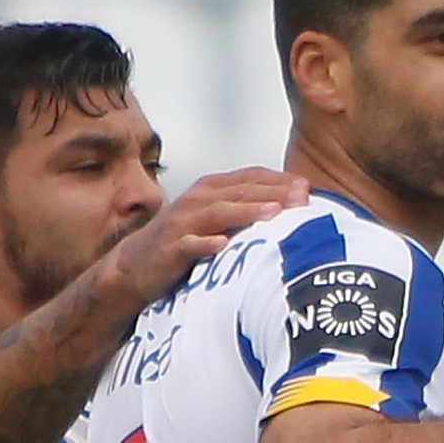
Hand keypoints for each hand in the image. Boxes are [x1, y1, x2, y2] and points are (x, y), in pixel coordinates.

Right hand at [94, 168, 309, 315]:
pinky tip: (223, 245)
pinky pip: (189, 244)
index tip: (307, 188)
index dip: (279, 180)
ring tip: (274, 213)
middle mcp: (197, 200)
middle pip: (240, 192)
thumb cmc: (185, 239)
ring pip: (219, 213)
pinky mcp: (170, 248)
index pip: (250, 177)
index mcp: (211, 188)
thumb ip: (247, 208)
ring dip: (247, 212)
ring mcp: (182, 223)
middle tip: (302, 198)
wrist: (136, 265)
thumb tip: (293, 207)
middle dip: (273, 194)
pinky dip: (206, 243)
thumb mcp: (216, 217)